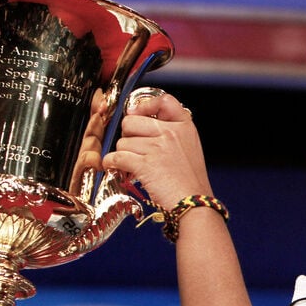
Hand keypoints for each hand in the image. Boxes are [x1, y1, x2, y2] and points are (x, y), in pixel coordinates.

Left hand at [102, 90, 213, 210]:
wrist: (194, 203)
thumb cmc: (192, 182)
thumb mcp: (190, 149)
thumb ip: (172, 133)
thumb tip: (142, 123)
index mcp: (184, 127)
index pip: (164, 101)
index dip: (144, 105)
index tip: (135, 113)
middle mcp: (171, 133)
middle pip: (132, 122)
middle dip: (128, 136)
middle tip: (134, 149)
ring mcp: (158, 147)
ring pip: (123, 142)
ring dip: (123, 154)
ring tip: (132, 165)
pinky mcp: (145, 164)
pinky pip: (117, 156)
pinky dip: (111, 163)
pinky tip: (116, 167)